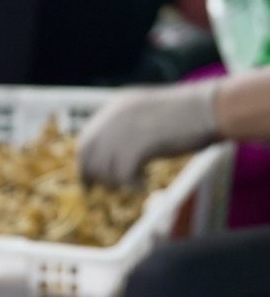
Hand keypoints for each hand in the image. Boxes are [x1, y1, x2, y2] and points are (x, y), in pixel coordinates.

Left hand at [77, 83, 221, 187]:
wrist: (210, 108)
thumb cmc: (187, 114)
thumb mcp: (147, 114)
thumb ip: (125, 130)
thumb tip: (108, 159)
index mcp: (116, 106)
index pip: (86, 139)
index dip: (86, 162)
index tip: (88, 179)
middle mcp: (113, 117)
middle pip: (89, 156)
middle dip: (95, 176)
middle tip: (105, 189)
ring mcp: (123, 131)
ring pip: (105, 169)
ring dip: (117, 181)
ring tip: (135, 180)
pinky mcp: (135, 147)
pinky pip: (122, 177)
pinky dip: (133, 185)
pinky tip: (145, 183)